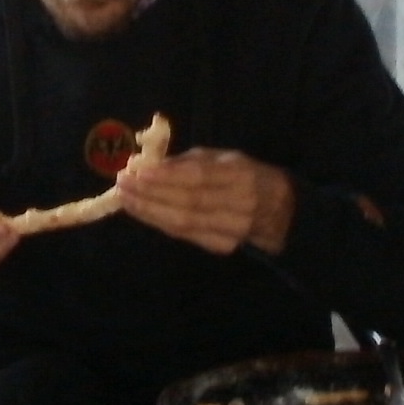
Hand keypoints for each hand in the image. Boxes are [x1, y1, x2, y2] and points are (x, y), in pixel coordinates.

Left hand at [115, 148, 294, 255]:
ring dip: (149, 211)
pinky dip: (159, 222)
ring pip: (183, 222)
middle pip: (187, 202)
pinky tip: (142, 212)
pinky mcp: (220, 246)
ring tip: (126, 198)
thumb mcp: (226, 158)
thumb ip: (190, 161)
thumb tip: (152, 163)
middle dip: (150, 194)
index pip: (199, 178)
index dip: (167, 177)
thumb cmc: (247, 176)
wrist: (280, 212)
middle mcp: (238, 205)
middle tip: (123, 184)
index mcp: (241, 175)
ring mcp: (230, 230)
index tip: (138, 171)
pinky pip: (184, 234)